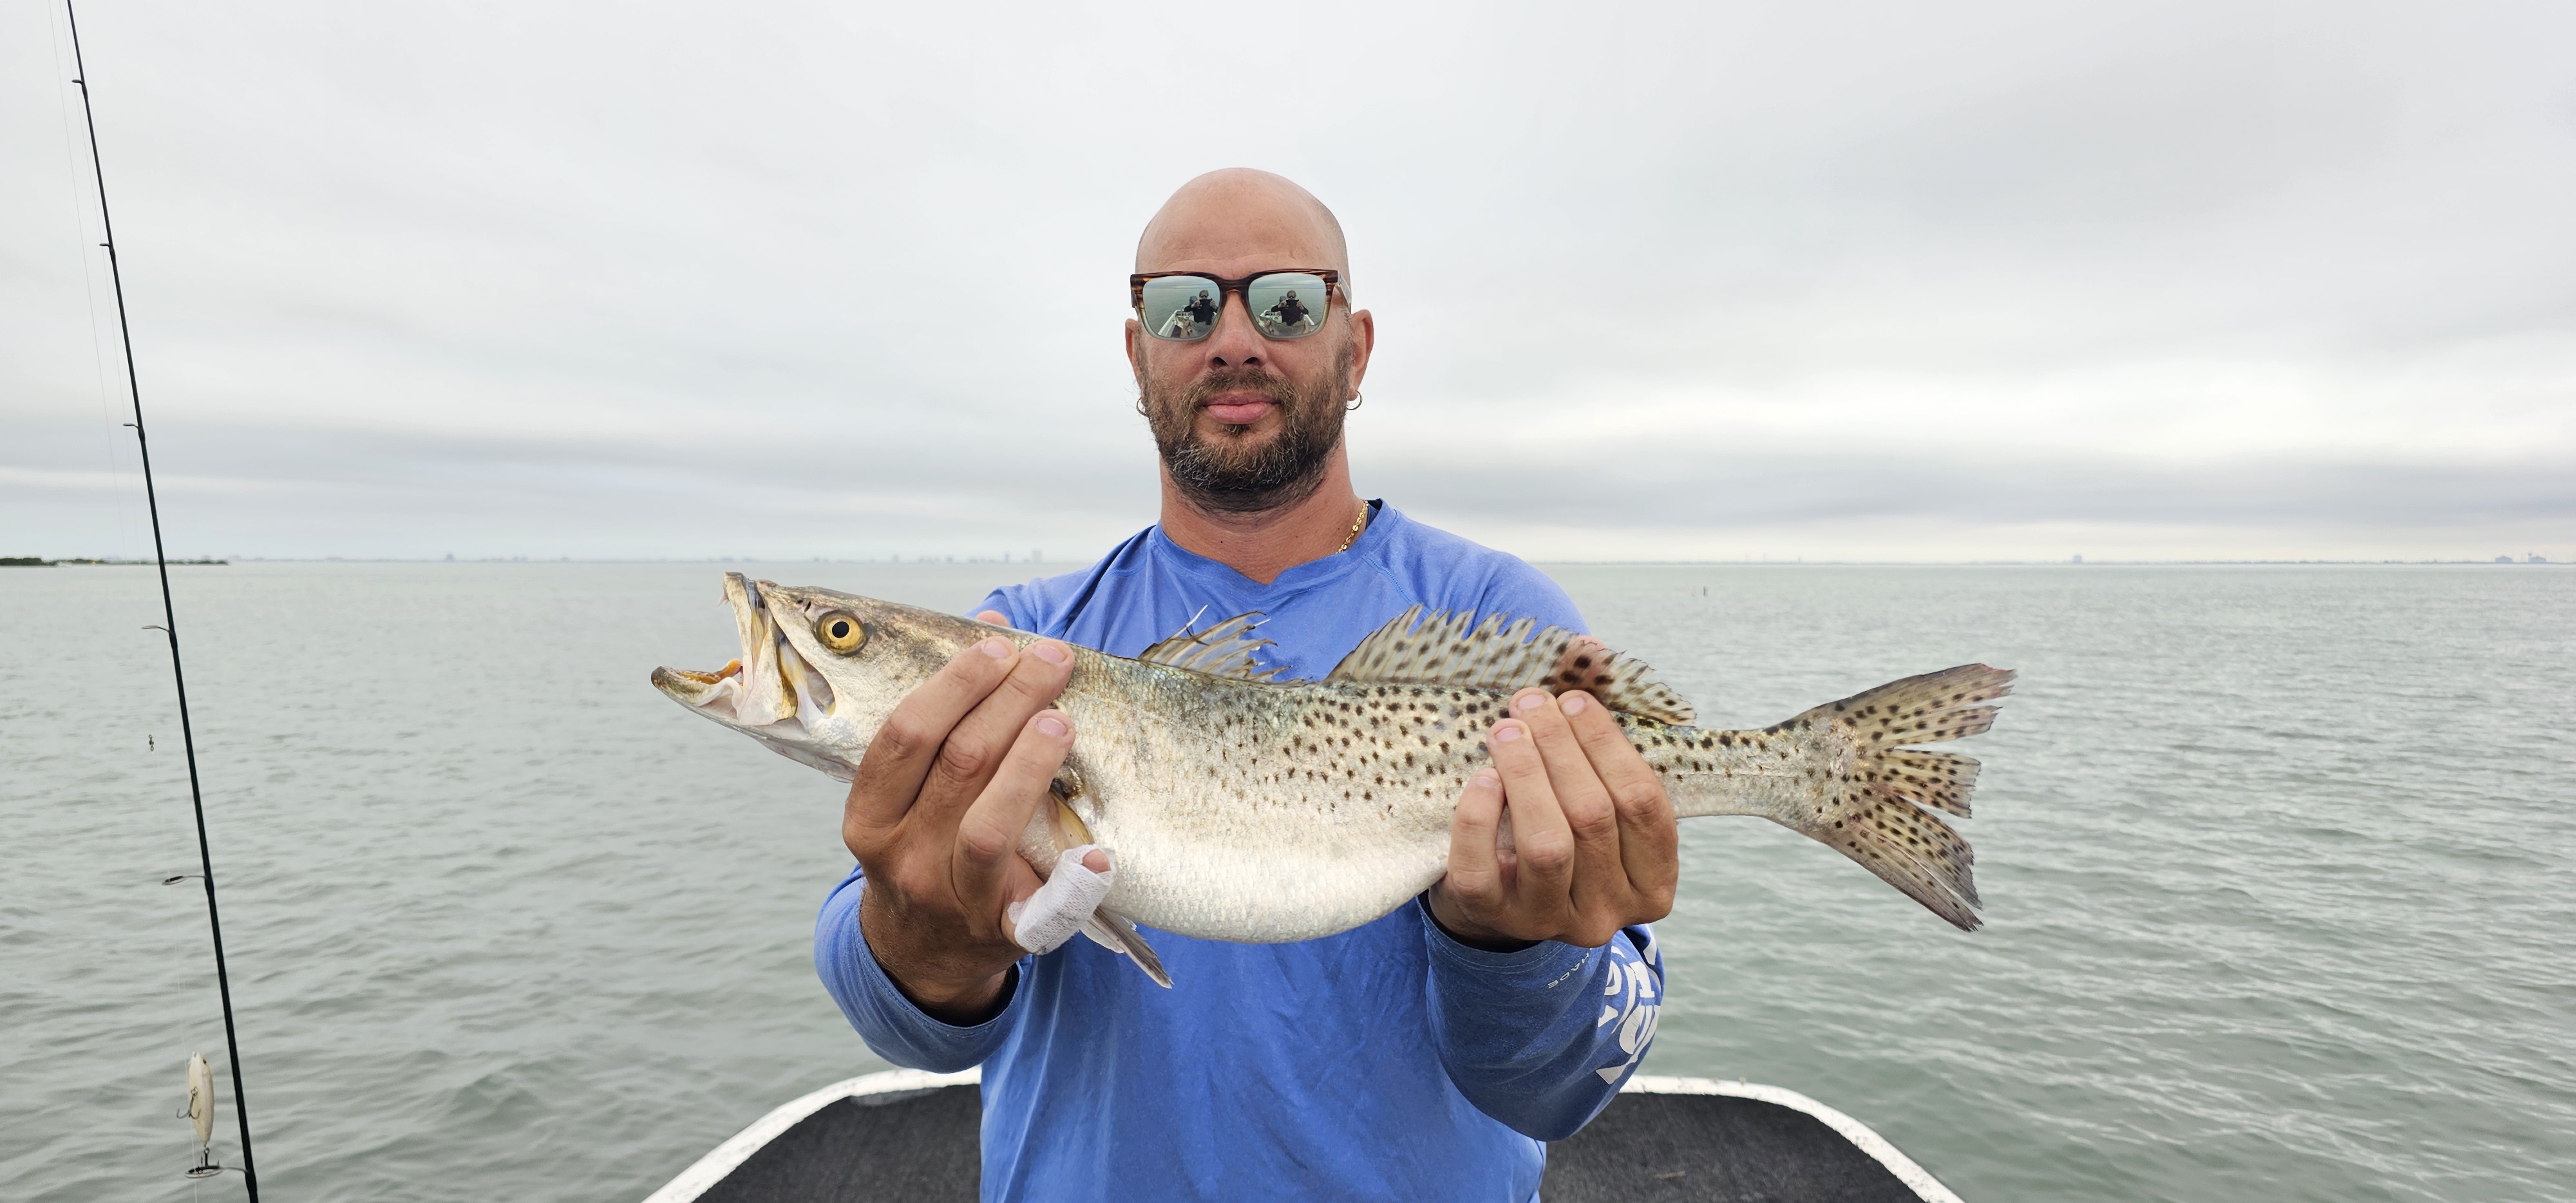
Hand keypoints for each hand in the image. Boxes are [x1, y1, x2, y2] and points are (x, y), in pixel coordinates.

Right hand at [841, 611, 1085, 1022]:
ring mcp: (952, 899)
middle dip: (1009, 701)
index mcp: (870, 817)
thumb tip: (995, 624)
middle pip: (957, 766)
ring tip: (1062, 720)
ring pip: (989, 827)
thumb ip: (946, 713)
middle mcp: (902, 857)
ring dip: (1030, 765)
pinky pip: (1041, 910)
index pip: (908, 735)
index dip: (957, 683)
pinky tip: (1099, 853)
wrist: (924, 952)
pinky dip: (1072, 881)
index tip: (1000, 646)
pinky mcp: (1003, 934)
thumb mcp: (909, 791)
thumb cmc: (924, 844)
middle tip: (1051, 662)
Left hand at [1427, 684, 1678, 950]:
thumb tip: (1592, 650)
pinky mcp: (1494, 920)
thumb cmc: (1558, 825)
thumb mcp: (1591, 795)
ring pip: (1547, 844)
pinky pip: (1483, 868)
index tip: (1575, 700)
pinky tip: (1481, 778)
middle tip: (1531, 703)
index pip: (1644, 805)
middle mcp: (1609, 911)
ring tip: (1506, 729)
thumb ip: (1599, 739)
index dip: (1609, 744)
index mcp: (1651, 882)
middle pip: (1594, 817)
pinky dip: (1479, 817)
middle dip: (1561, 748)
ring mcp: (1551, 922)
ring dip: (1525, 773)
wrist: (1500, 896)